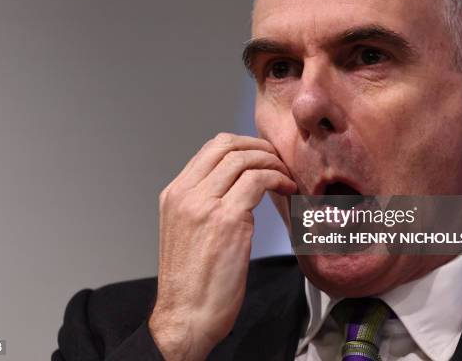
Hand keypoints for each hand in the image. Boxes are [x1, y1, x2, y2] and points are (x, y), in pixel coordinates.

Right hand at [148, 133, 295, 360]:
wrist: (185, 316)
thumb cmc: (191, 283)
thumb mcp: (186, 233)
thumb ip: (203, 206)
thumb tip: (236, 189)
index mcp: (174, 194)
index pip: (209, 149)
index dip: (242, 146)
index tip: (262, 156)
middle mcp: (185, 193)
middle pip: (225, 145)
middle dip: (258, 146)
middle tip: (278, 160)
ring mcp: (203, 204)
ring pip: (243, 159)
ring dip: (272, 162)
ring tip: (286, 177)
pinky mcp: (226, 219)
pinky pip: (258, 181)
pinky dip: (278, 179)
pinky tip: (287, 190)